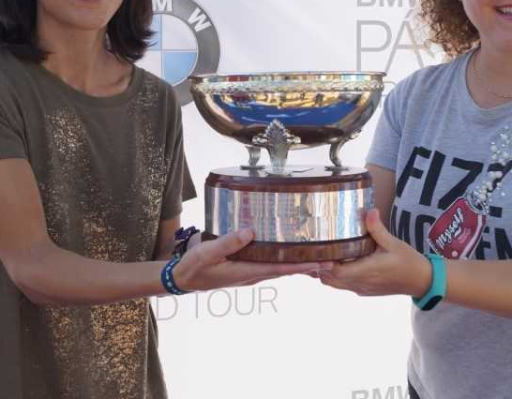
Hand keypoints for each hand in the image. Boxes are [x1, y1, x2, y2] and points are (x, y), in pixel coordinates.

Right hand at [173, 228, 319, 291]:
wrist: (182, 278)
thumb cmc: (194, 267)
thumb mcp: (208, 252)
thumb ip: (228, 243)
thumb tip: (250, 233)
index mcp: (246, 271)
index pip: (280, 268)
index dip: (301, 265)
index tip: (320, 263)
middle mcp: (252, 274)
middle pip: (285, 270)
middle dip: (306, 265)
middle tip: (329, 260)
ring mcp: (248, 273)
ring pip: (278, 268)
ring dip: (297, 264)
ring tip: (316, 257)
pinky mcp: (244, 269)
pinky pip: (268, 265)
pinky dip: (282, 261)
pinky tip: (286, 253)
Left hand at [318, 209, 431, 297]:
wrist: (421, 281)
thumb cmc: (408, 261)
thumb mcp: (393, 243)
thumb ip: (377, 229)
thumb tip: (368, 211)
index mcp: (367, 271)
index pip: (337, 272)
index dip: (323, 264)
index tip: (314, 252)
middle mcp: (361, 283)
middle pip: (330, 280)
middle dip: (318, 268)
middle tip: (311, 251)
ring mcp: (362, 288)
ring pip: (335, 284)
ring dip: (325, 273)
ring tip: (320, 255)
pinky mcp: (364, 290)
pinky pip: (344, 286)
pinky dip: (335, 277)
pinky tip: (336, 262)